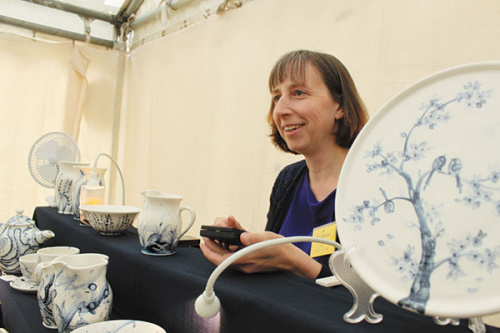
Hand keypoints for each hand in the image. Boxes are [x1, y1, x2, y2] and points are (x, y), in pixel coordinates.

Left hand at [200, 216, 321, 278]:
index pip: (219, 259)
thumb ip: (253, 238)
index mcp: (244, 260)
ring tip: (223, 228)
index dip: (208, 251)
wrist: (292, 259)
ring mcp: (246, 262)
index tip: (202, 242)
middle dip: (214, 243)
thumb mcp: (267, 240)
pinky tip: (236, 229)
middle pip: (221, 255)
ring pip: (228, 252)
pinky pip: (237, 250)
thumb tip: (242, 236)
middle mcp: (243, 263)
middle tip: (210, 232)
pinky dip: (233, 241)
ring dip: (223, 241)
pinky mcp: (250, 258)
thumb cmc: (281, 250)